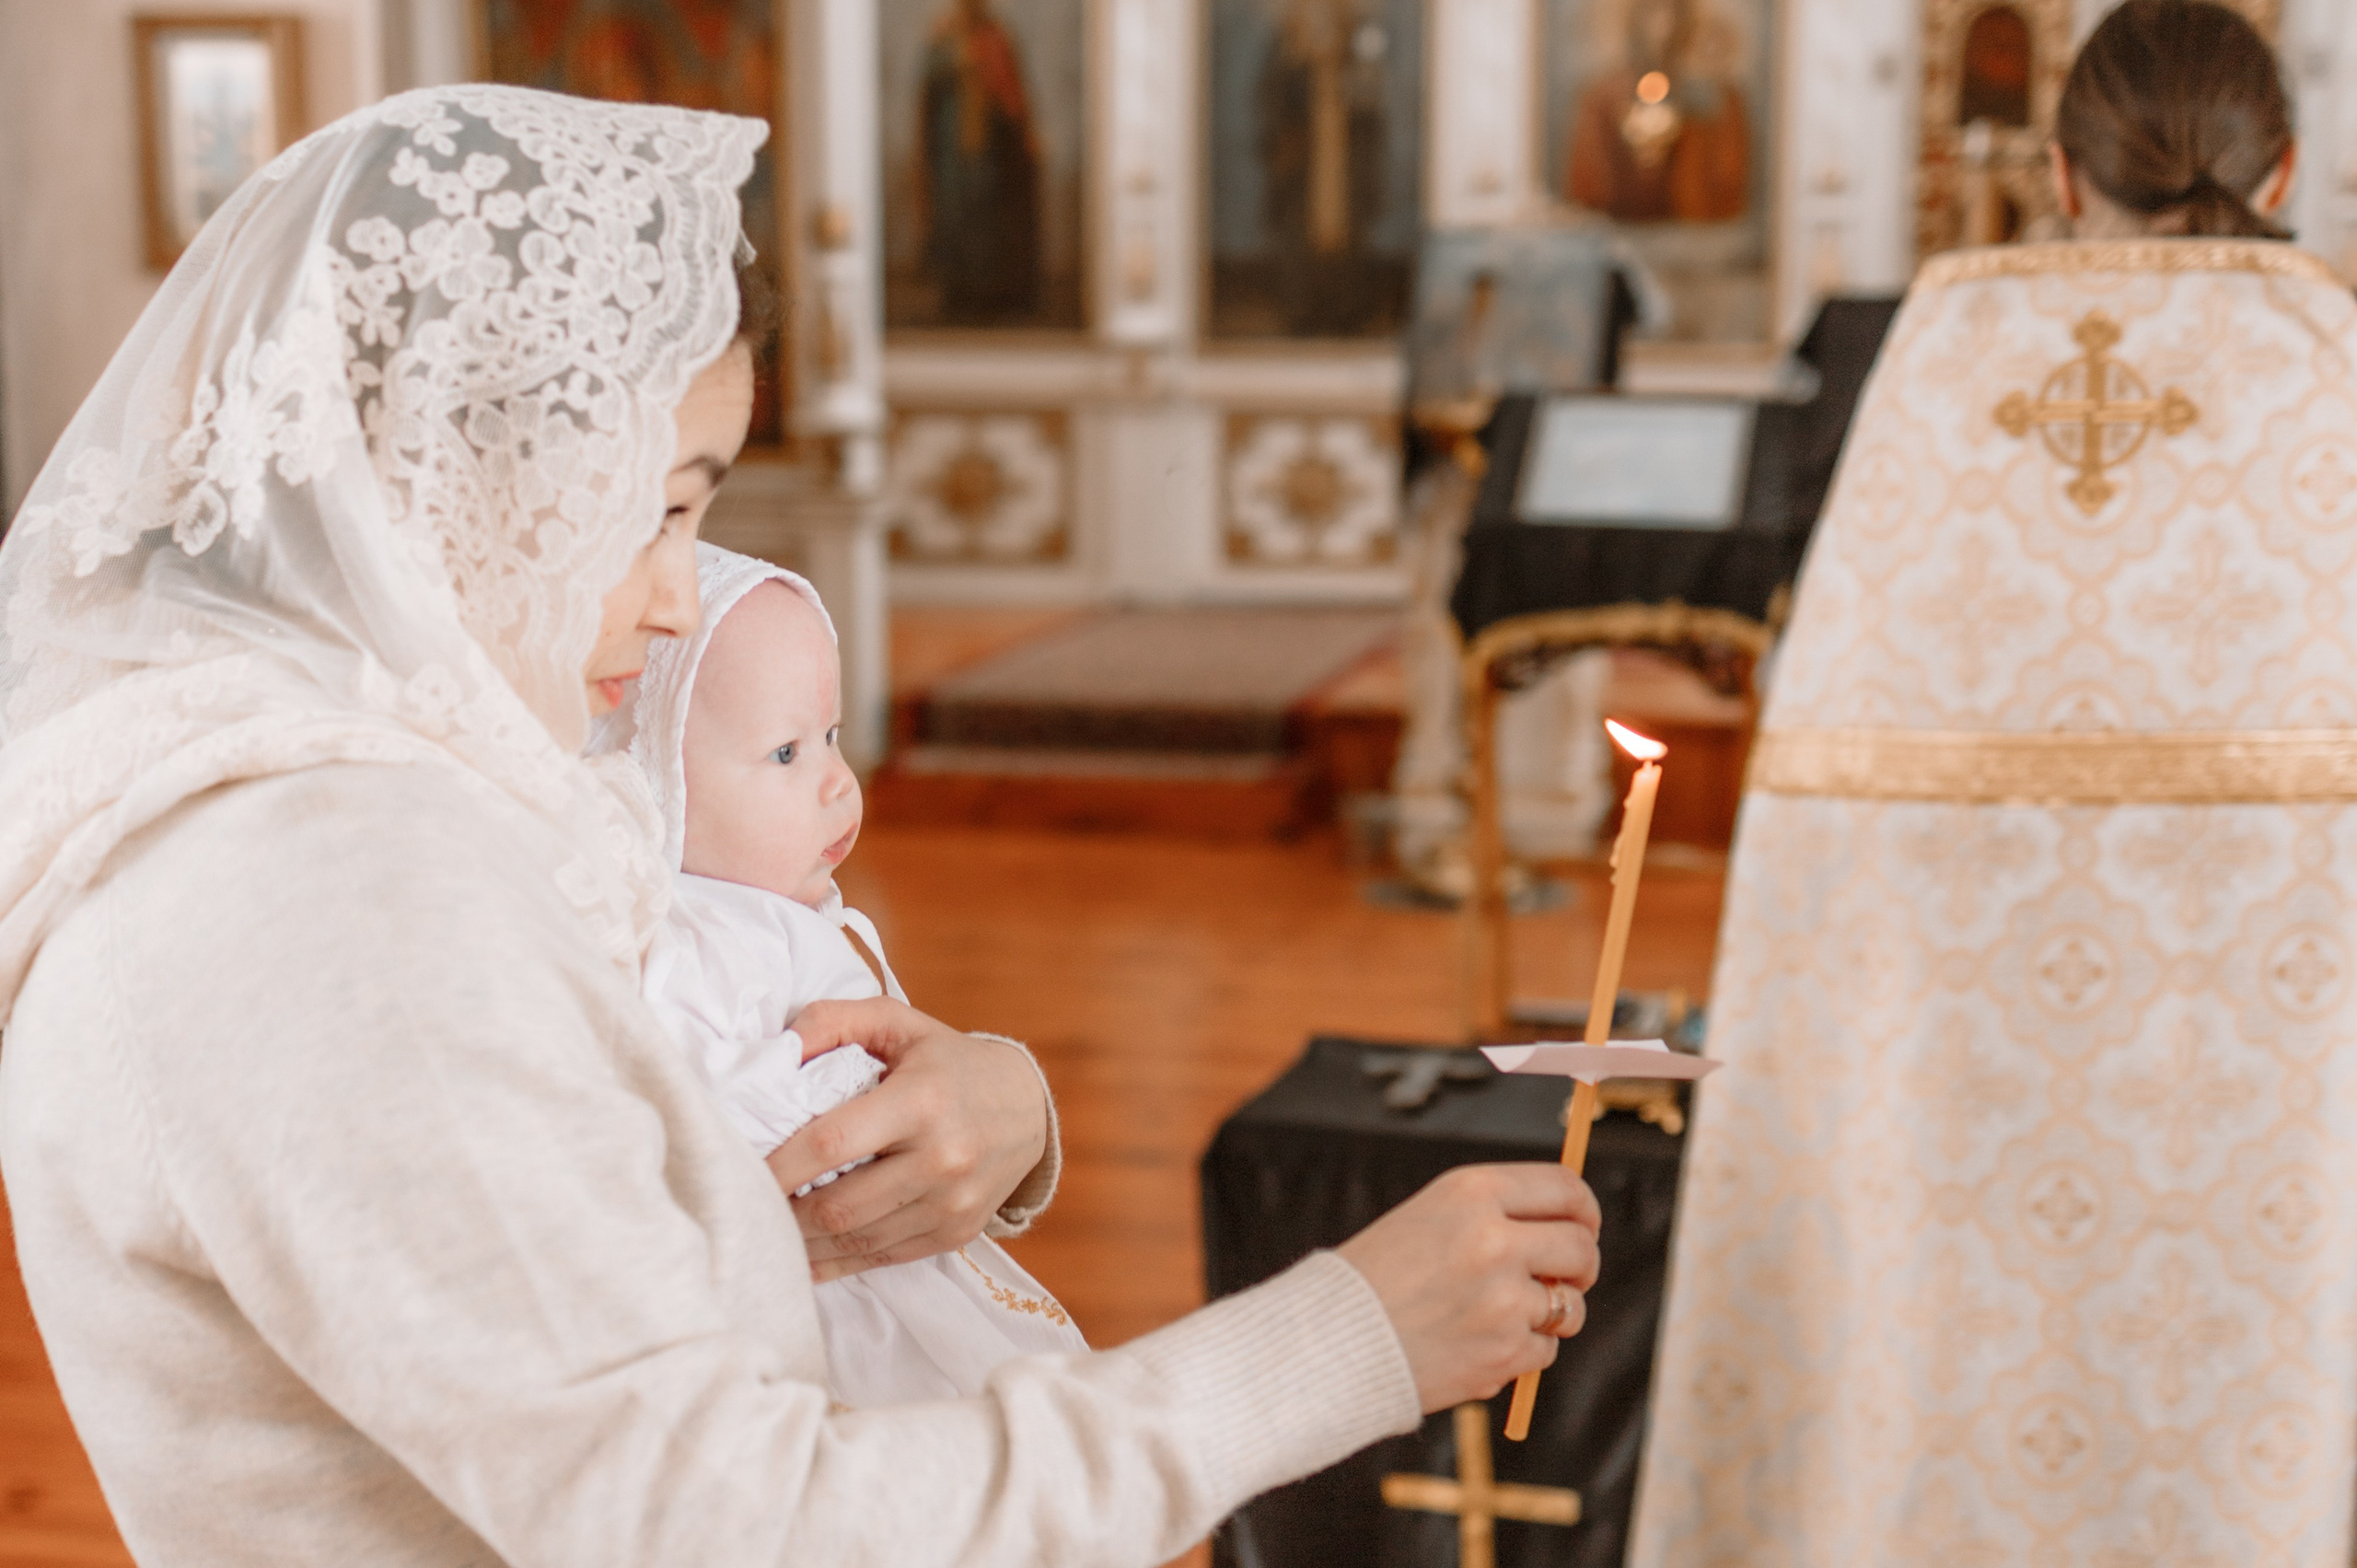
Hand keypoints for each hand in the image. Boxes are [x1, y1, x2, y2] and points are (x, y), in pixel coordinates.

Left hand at [766, 998, 1048, 1281]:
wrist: (1027, 1107)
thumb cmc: (946, 1061)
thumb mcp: (897, 1022)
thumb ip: (833, 1021)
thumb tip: (777, 1049)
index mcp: (921, 1101)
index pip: (831, 1143)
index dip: (777, 1165)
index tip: (738, 1169)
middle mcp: (942, 1158)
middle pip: (839, 1206)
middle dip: (782, 1212)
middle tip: (743, 1205)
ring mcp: (952, 1203)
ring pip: (856, 1240)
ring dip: (803, 1243)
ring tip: (767, 1229)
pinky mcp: (956, 1233)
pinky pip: (882, 1258)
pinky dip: (836, 1263)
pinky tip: (804, 1256)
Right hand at [1337, 1164, 1601, 1412]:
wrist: (1330, 1341)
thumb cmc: (1379, 1275)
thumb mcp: (1432, 1216)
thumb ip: (1498, 1214)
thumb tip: (1573, 1223)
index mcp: (1473, 1192)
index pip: (1565, 1188)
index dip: (1584, 1208)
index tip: (1584, 1225)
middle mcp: (1495, 1239)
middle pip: (1581, 1247)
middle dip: (1581, 1265)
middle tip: (1565, 1277)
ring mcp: (1504, 1300)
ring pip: (1570, 1306)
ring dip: (1551, 1314)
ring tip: (1504, 1316)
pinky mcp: (1505, 1353)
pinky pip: (1544, 1351)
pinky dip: (1521, 1352)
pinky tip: (1476, 1345)